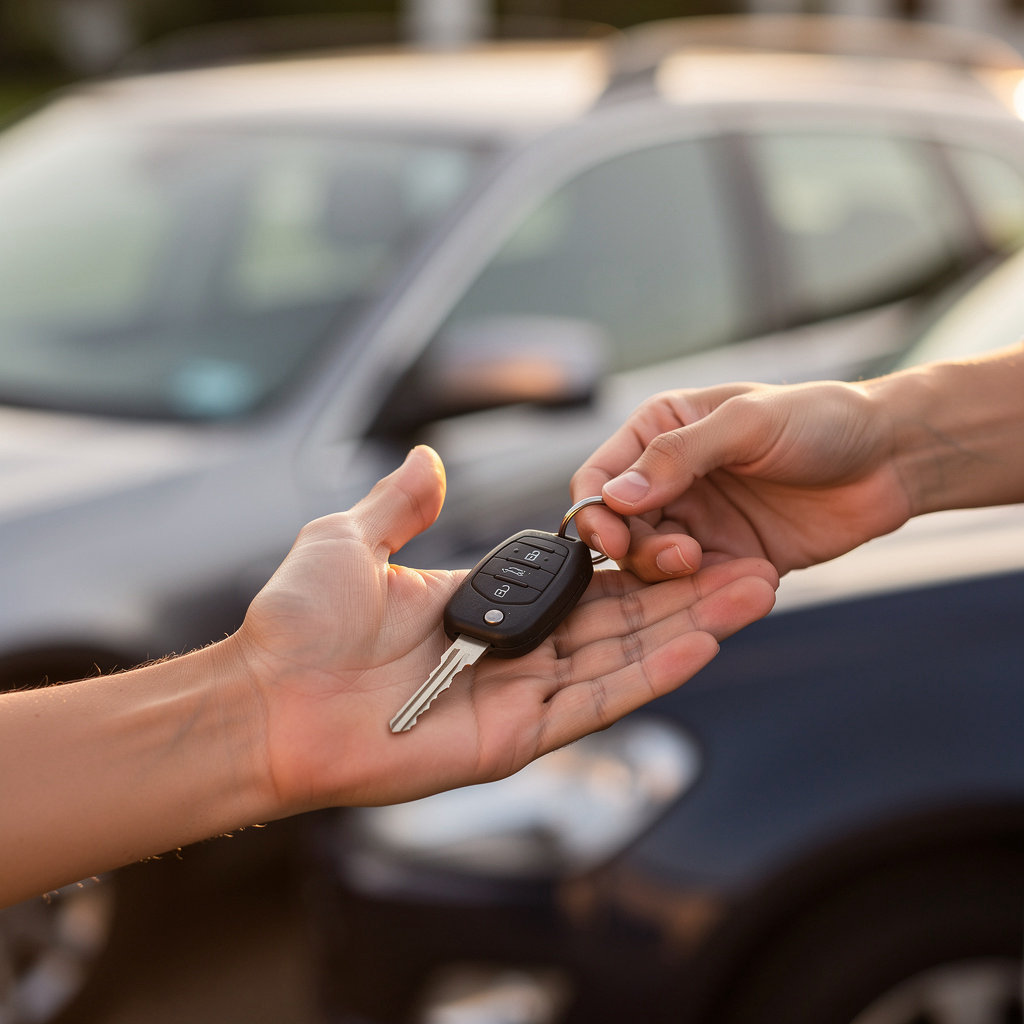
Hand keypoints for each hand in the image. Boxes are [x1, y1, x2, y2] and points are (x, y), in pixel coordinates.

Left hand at [236, 446, 777, 811]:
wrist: (265, 700)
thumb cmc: (297, 625)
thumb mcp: (351, 540)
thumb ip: (401, 502)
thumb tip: (430, 457)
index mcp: (483, 607)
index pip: (579, 582)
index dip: (634, 560)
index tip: (687, 530)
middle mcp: (511, 653)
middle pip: (618, 621)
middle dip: (685, 594)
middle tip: (749, 563)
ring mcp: (517, 698)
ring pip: (620, 659)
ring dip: (688, 629)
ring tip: (750, 593)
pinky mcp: (514, 738)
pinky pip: (592, 703)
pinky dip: (648, 675)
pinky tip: (701, 643)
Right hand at [571, 381, 913, 580]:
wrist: (892, 460)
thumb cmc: (821, 421)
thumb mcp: (746, 424)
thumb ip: (678, 456)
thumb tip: (613, 497)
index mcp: (659, 432)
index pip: (598, 477)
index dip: (595, 512)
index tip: (612, 539)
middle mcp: (668, 480)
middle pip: (618, 529)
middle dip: (638, 549)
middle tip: (682, 555)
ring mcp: (697, 521)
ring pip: (650, 563)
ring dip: (670, 573)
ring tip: (710, 564)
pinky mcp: (727, 558)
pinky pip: (695, 586)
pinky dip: (706, 591)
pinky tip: (747, 577)